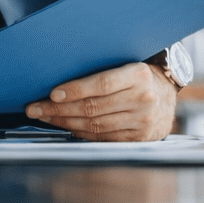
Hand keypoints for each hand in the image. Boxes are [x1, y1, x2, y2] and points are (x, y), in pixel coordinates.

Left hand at [24, 61, 177, 141]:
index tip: (52, 93)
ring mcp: (141, 121)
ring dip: (64, 122)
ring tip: (45, 117)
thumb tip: (63, 75)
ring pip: (94, 125)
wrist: (167, 97)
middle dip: (59, 109)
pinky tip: (65, 126)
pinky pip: (102, 137)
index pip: (102, 84)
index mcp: (139, 75)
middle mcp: (143, 99)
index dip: (75, 90)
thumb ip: (104, 69)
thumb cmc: (140, 76)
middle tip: (36, 108)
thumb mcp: (128, 64)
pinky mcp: (138, 138)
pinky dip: (79, 133)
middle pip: (93, 107)